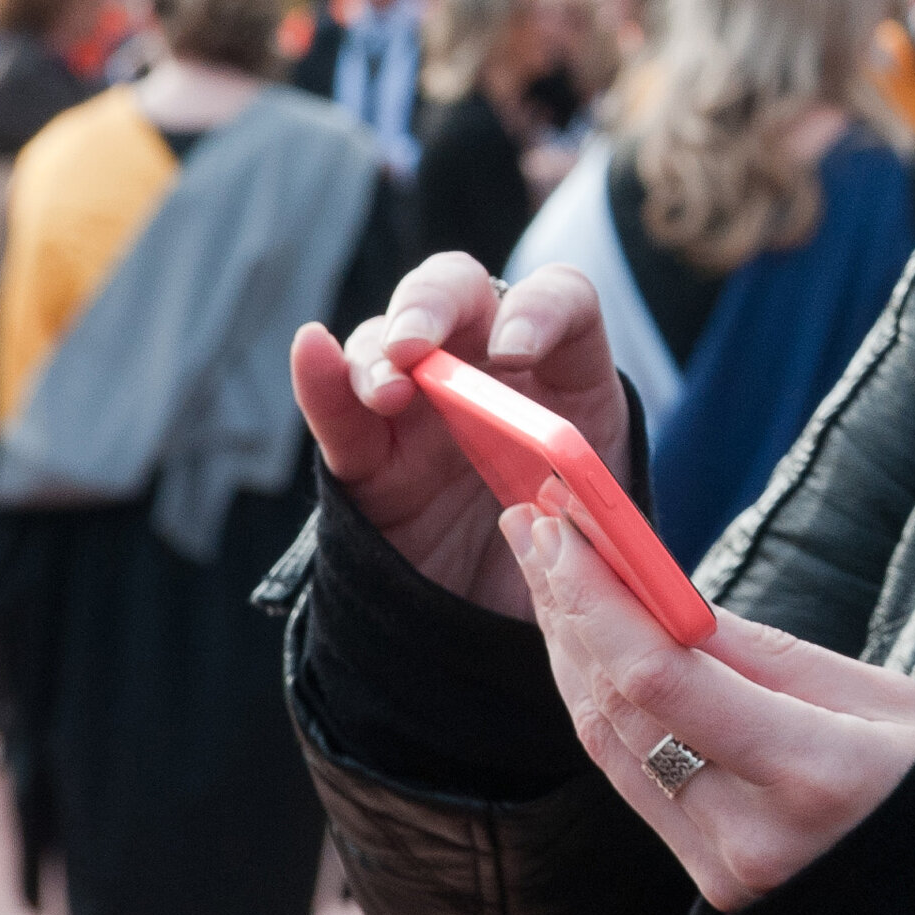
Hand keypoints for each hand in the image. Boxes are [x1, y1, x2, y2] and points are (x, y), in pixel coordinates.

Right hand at [290, 255, 631, 619]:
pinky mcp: (366, 456)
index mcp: (564, 371)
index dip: (539, 310)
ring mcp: (420, 406)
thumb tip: (564, 518)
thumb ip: (589, 515)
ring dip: (376, 353)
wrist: (511, 621)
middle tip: (417, 345)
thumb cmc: (575, 556)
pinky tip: (311, 350)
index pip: (560, 301)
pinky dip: (320, 379)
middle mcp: (487, 367)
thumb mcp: (604, 529)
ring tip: (386, 391)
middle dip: (433, 304)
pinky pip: (337, 412)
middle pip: (458, 292)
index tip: (516, 352)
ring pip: (385, 340)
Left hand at [505, 495, 914, 911]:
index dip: (600, 600)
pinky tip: (581, 651)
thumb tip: (663, 596)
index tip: (564, 527)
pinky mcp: (704, 879)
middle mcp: (749, 833)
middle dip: (569, 608)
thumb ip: (764, 655)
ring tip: (544, 572)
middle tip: (534, 525)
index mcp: (814, 773)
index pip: (666, 679)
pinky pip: (631, 780)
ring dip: (569, 653)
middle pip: (621, 708)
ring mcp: (720, 867)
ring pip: (608, 745)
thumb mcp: (880, 698)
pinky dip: (600, 705)